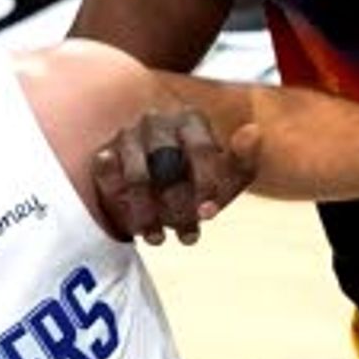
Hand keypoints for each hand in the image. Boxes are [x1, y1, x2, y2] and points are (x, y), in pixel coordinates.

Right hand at [88, 102, 252, 244]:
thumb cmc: (197, 184)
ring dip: (147, 214)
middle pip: (167, 164)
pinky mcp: (103, 155)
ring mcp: (126, 135)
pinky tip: (130, 225)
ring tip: (156, 239)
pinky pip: (106, 176)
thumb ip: (245, 159)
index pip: (200, 150)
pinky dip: (118, 203)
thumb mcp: (228, 178)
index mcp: (190, 119)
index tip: (208, 216)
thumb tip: (254, 130)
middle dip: (177, 204)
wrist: (156, 195)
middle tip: (185, 235)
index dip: (206, 185)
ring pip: (136, 177)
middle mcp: (156, 121)